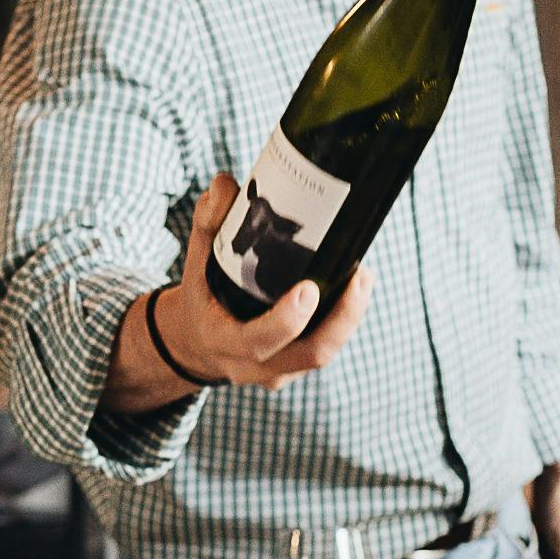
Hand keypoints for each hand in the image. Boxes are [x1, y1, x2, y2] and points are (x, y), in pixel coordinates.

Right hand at [149, 175, 375, 390]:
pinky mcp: (296, 368)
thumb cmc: (202, 296)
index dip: (288, 321)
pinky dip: (343, 321)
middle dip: (342, 319)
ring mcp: (279, 372)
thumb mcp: (195, 261)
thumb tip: (225, 185)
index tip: (309, 289)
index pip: (259, 341)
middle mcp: (254, 365)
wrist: (197, 342)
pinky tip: (355, 288)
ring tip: (364, 276)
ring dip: (351, 318)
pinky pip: (325, 348)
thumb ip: (207, 223)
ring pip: (324, 353)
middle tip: (360, 276)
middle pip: (311, 355)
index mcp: (223, 341)